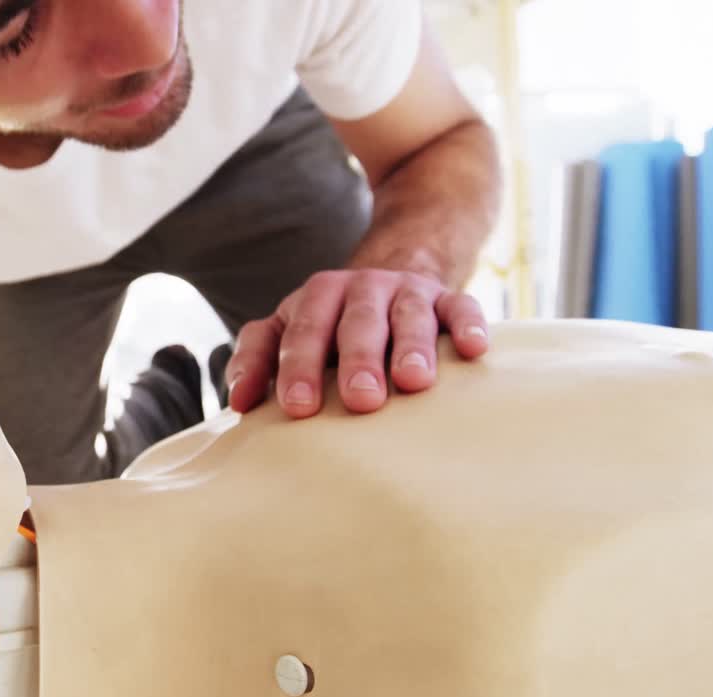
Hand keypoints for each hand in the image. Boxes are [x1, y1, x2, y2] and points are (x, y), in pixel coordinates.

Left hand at [224, 269, 488, 416]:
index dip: (298, 367)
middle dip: (358, 360)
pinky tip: (475, 350)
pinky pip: (462, 307)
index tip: (298, 408)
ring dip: (411, 347)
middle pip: (357, 322)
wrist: (393, 272)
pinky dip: (468, 326)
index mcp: (318, 297)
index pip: (303, 330)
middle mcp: (362, 289)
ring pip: (409, 315)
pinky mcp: (448, 298)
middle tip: (361, 400)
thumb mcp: (289, 329)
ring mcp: (407, 292)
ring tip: (413, 382)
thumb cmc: (332, 323)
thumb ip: (257, 359)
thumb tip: (238, 403)